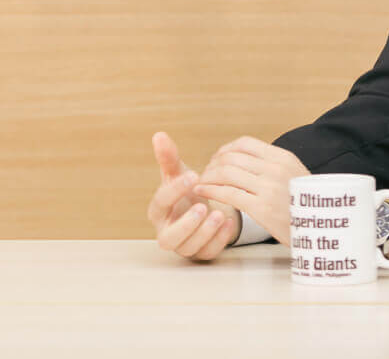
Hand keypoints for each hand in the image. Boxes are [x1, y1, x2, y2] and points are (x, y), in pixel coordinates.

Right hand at [147, 132, 238, 261]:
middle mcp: (167, 231)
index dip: (175, 190)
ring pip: (189, 248)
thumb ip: (169, 157)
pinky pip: (208, 253)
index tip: (193, 177)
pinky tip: (230, 222)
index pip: (161, 202)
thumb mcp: (179, 173)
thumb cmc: (186, 190)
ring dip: (205, 232)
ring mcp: (184, 245)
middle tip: (203, 206)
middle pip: (168, 238)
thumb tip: (159, 134)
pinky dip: (220, 239)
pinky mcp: (201, 253)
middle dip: (186, 224)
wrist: (201, 208)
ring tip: (221, 213)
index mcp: (158, 210)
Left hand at [193, 136, 308, 245]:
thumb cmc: (305, 207)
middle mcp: (276, 169)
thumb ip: (272, 166)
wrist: (322, 232)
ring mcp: (269, 188)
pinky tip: (202, 192)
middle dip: (213, 165)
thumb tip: (242, 160)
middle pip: (232, 157)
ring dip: (208, 177)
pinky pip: (227, 193)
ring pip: (226, 173)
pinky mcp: (262, 208)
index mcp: (284, 158)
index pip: (245, 143)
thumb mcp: (295, 177)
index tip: (217, 160)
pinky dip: (210, 190)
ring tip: (201, 184)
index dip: (225, 150)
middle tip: (206, 174)